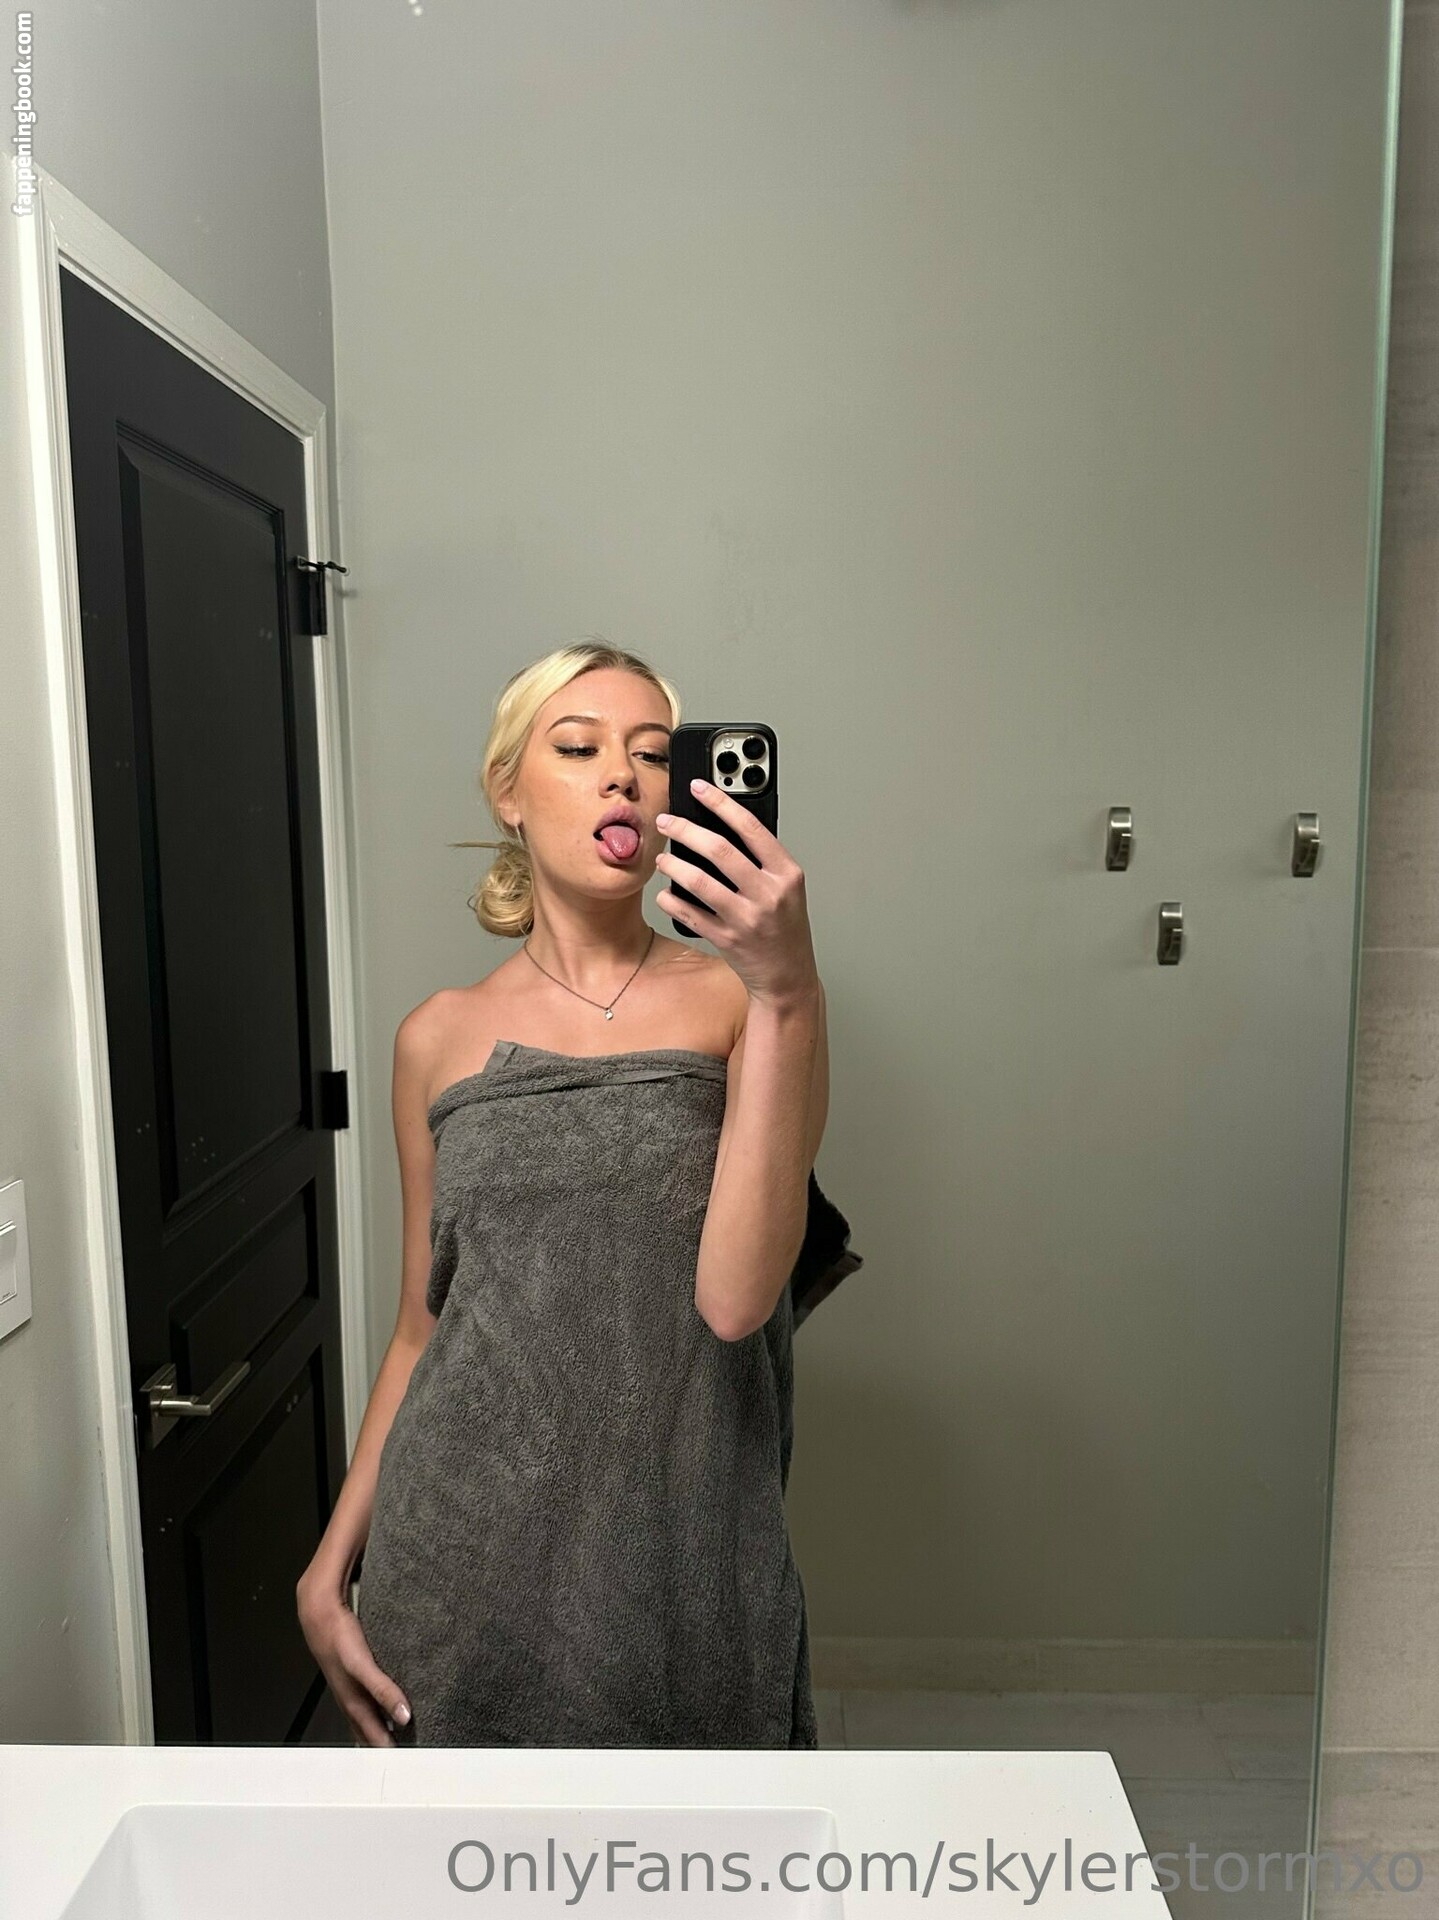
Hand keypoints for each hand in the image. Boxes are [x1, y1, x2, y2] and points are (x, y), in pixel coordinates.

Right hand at [296, 1573, 411, 1746]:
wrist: (319, 1614)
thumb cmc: (337, 1639)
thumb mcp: (362, 1667)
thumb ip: (383, 1691)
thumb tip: (403, 1716)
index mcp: (354, 1703)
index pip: (375, 1738)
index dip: (389, 1752)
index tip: (408, 1763)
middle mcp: (352, 1699)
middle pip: (369, 1731)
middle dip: (385, 1745)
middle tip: (405, 1756)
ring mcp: (351, 1687)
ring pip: (367, 1717)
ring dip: (381, 1728)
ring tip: (399, 1737)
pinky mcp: (354, 1673)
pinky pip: (368, 1698)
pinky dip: (379, 1707)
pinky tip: (388, 1703)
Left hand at [654, 778, 818, 1007]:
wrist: (788, 976)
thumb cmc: (785, 928)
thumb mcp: (788, 889)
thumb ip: (763, 861)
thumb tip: (721, 829)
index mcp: (787, 874)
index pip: (751, 828)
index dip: (721, 803)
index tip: (698, 789)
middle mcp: (768, 894)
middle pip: (719, 849)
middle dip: (685, 830)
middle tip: (667, 821)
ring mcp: (746, 918)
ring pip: (698, 881)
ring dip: (672, 865)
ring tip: (662, 859)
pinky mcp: (726, 939)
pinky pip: (689, 913)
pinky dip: (671, 901)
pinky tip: (664, 894)